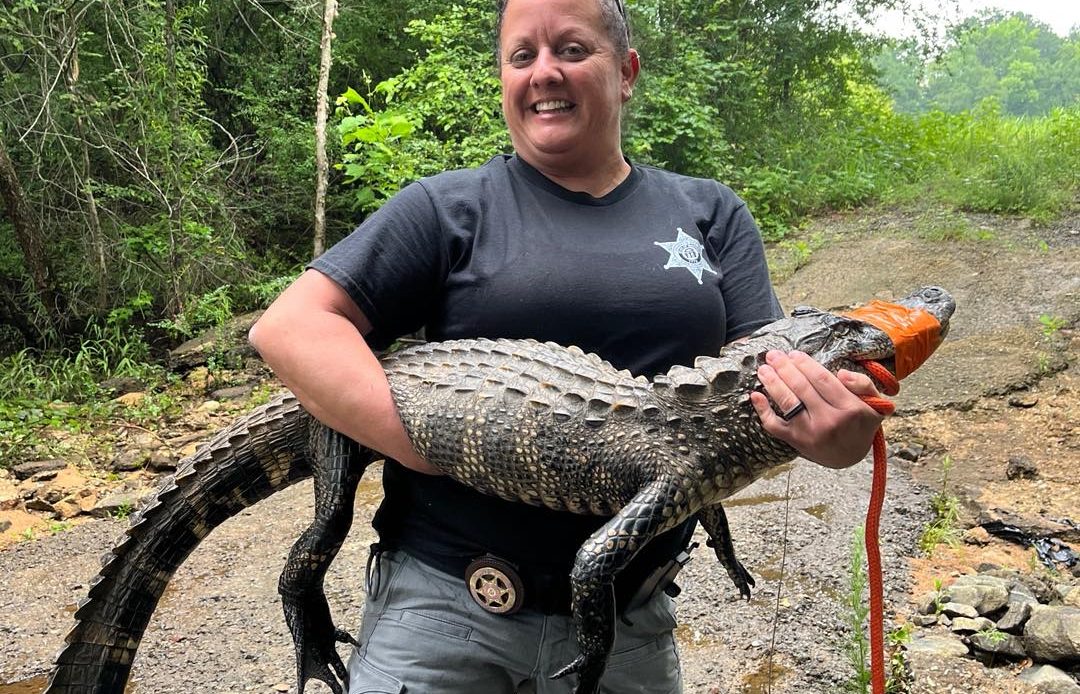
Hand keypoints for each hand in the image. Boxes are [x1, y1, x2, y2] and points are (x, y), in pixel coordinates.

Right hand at [282, 588, 357, 693]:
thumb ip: (303, 645)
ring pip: (334, 659)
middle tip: (341, 693)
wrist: (300, 590)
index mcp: (304, 651)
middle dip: (333, 683)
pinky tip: (358, 646)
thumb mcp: (297, 628)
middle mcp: (313, 647)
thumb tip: (308, 658)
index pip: (303, 675)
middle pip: (325, 671)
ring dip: (340, 669)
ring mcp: (321, 639)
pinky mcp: (328, 629)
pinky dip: (350, 641)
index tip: (301, 693)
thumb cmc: (296, 606)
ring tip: (346, 680)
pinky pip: (341, 638)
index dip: (303, 685)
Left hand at [749, 350, 883, 468]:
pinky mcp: (796, 441)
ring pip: (787, 403)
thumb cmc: (860, 423)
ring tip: (764, 368)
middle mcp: (829, 421)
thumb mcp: (874, 403)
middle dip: (784, 368)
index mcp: (849, 408)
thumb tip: (841, 373)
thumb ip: (863, 384)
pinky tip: (755, 395)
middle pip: (801, 388)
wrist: (852, 456)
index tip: (794, 354)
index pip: (822, 380)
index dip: (805, 364)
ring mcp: (810, 433)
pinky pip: (774, 426)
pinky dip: (762, 411)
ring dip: (772, 383)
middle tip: (773, 355)